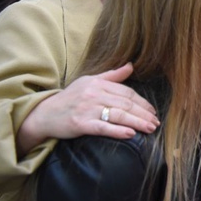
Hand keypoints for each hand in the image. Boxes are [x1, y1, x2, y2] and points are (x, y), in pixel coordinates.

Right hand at [16, 63, 159, 155]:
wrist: (44, 114)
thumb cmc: (70, 98)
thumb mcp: (89, 81)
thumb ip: (112, 76)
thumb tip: (131, 66)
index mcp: (98, 84)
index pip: (127, 92)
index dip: (142, 102)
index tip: (153, 111)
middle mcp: (94, 94)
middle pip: (126, 104)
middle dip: (144, 113)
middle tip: (156, 122)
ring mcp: (87, 109)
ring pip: (119, 115)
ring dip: (137, 122)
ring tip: (150, 129)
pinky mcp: (80, 124)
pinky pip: (103, 127)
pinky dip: (118, 131)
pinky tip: (131, 134)